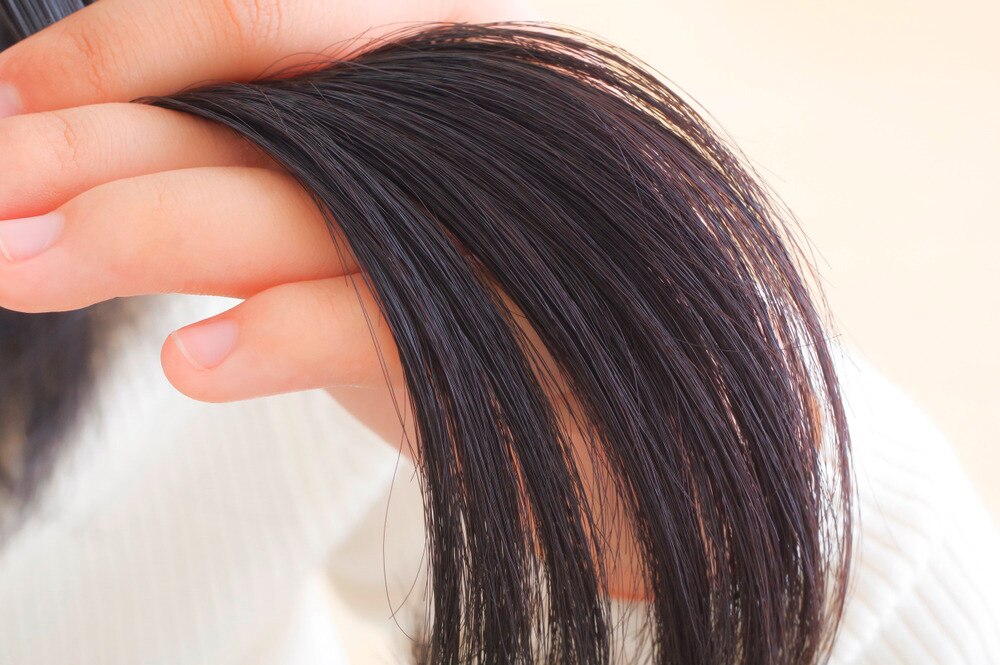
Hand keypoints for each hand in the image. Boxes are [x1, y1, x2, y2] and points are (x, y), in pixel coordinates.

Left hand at [0, 0, 536, 447]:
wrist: (619, 440)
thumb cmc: (485, 336)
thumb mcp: (363, 247)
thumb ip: (260, 193)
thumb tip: (79, 178)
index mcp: (433, 84)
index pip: (262, 26)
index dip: (120, 53)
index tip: (13, 106)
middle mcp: (465, 130)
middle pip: (264, 112)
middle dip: (96, 143)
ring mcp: (490, 230)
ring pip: (304, 199)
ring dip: (146, 226)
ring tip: (21, 265)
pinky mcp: (508, 334)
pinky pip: (377, 314)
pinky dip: (282, 331)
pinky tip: (192, 360)